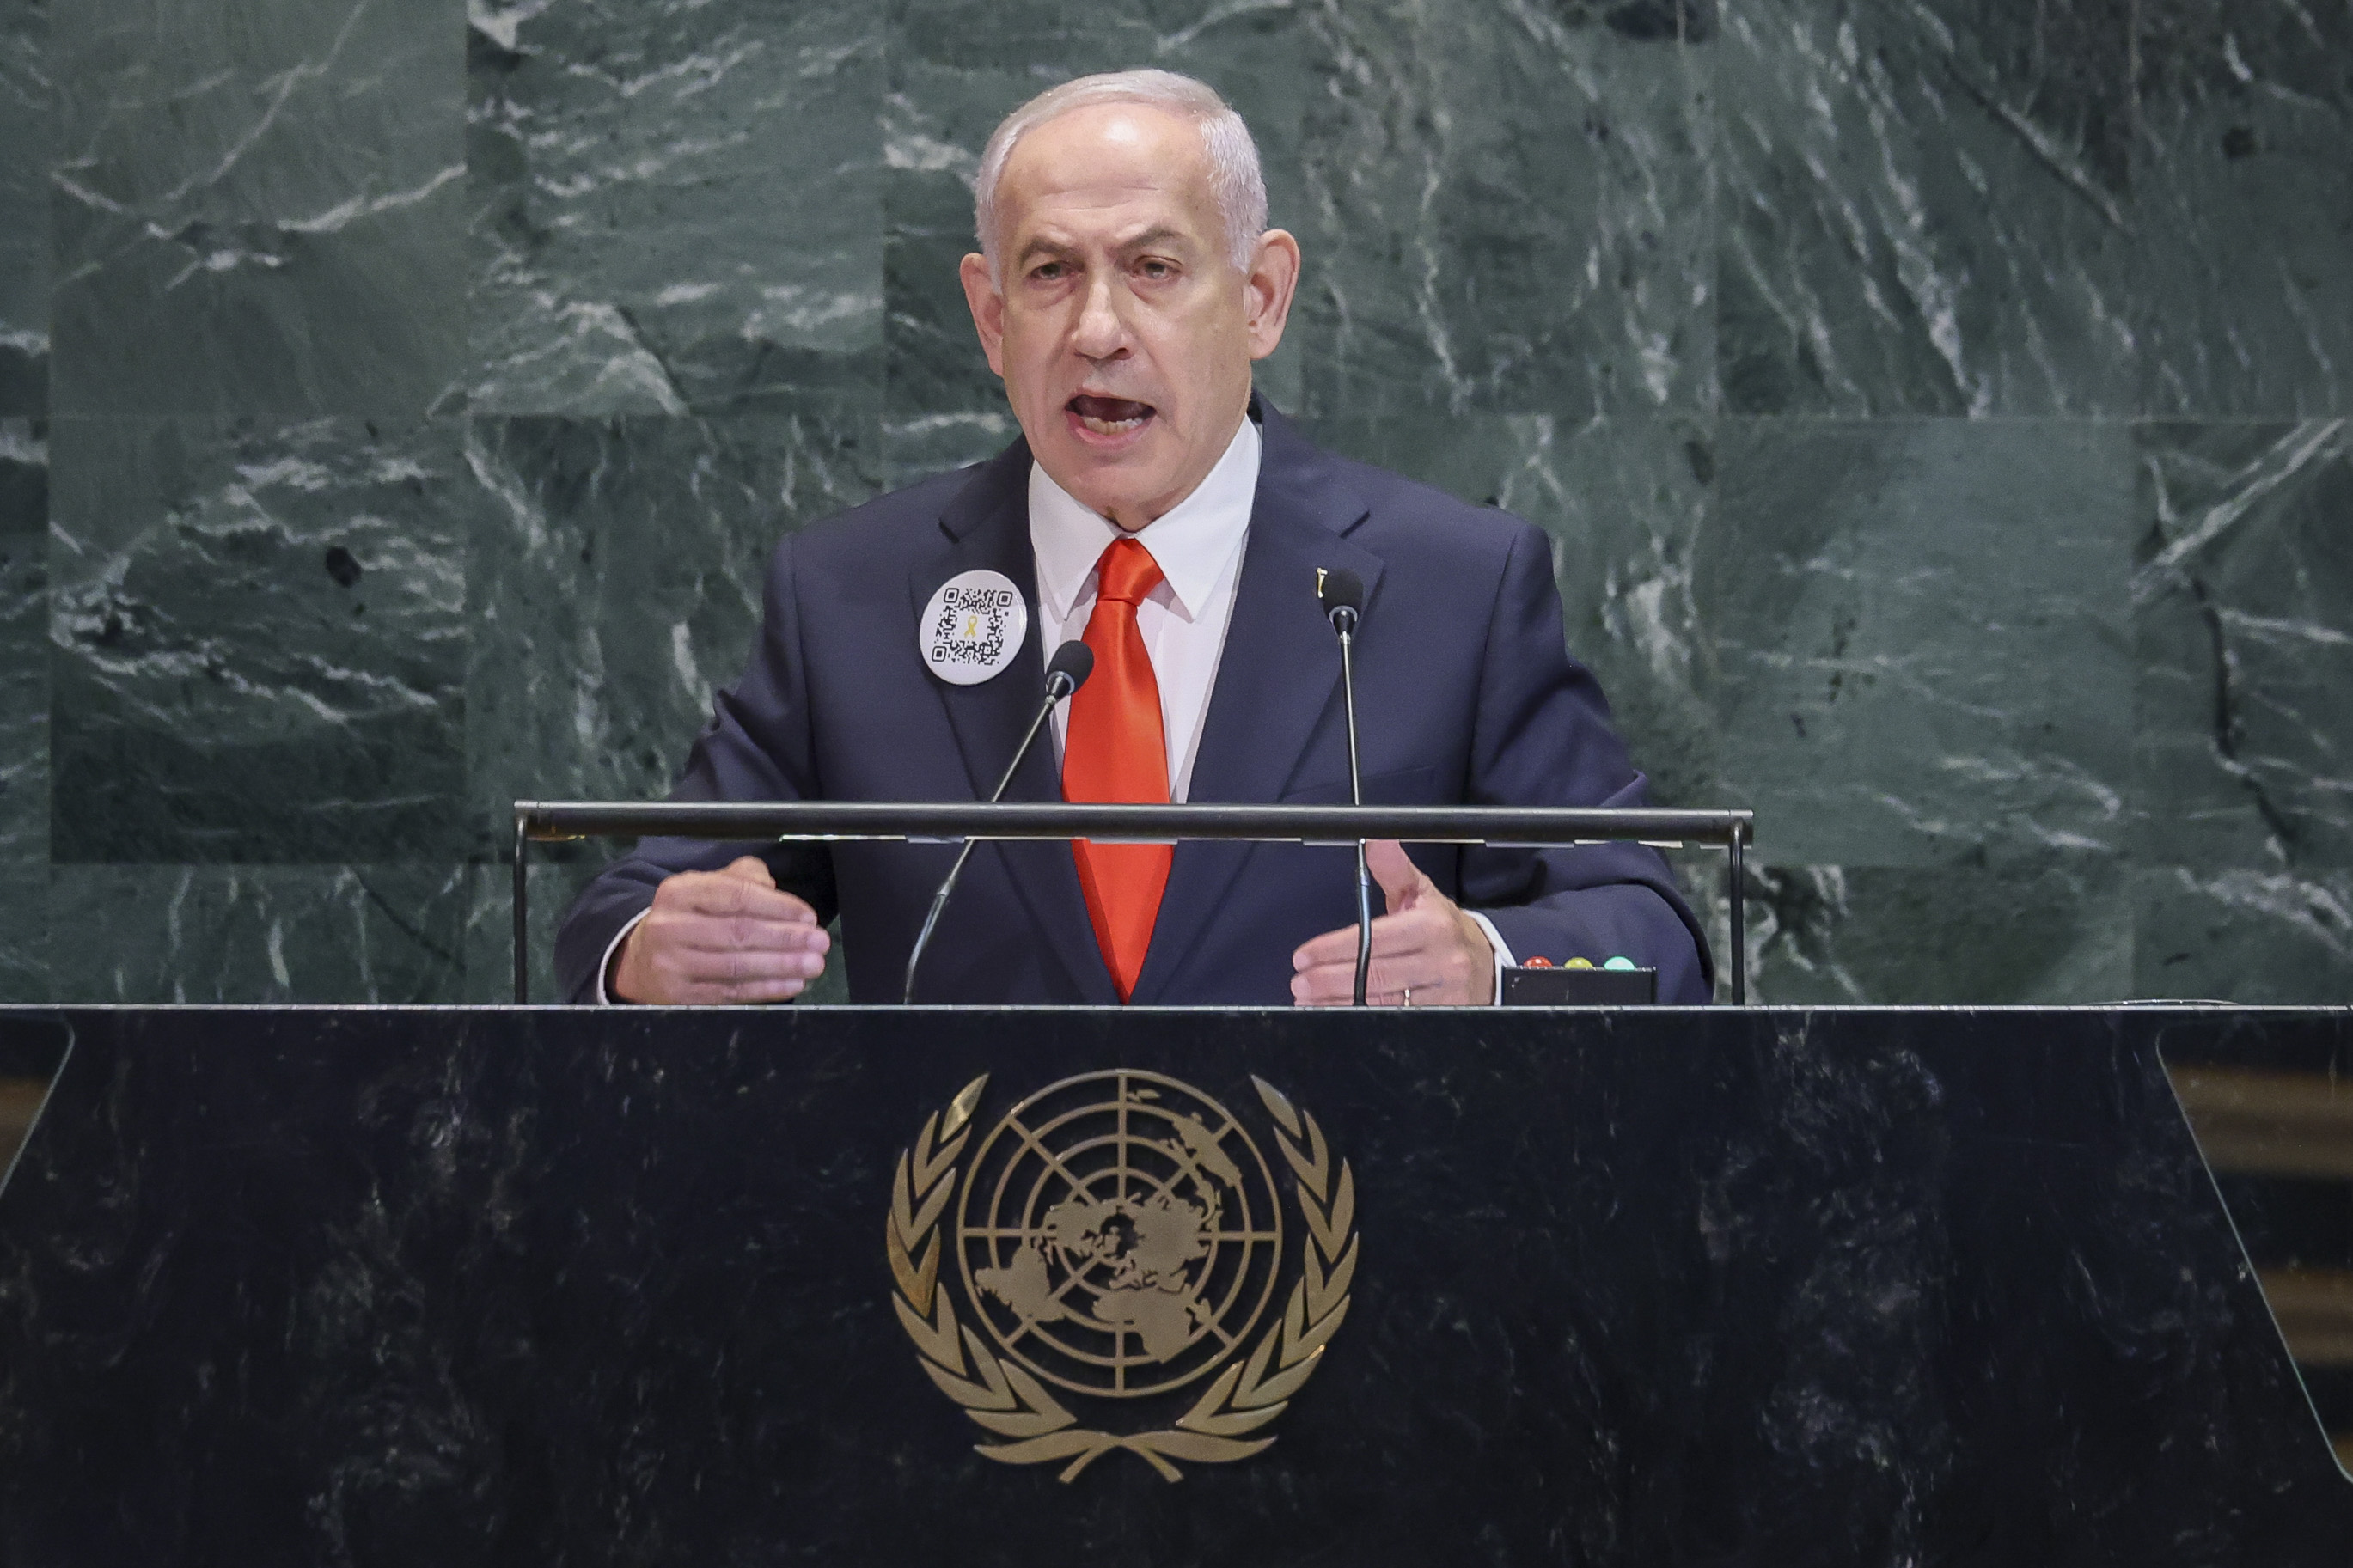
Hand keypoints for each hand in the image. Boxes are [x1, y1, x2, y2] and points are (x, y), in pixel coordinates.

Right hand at [610, 856, 830, 1003]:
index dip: (777, 906)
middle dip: (786, 938)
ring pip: (735, 966)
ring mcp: (670, 964)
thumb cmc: (688, 918)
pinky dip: (765, 990)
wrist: (640, 959)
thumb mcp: (707, 887)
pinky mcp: (677, 997)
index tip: (808, 916)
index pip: (736, 895)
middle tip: (820, 942)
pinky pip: (728, 993)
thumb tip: (772, 888)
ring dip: (781, 966)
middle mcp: (670, 926)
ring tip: (812, 964)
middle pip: (737, 932)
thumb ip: (742, 878)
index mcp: (679, 891)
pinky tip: (791, 984)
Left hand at [1290, 840, 1494, 1006]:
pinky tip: (1338, 1013)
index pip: (1375, 939)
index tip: (1305, 955)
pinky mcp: (1445, 1016)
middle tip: (1299, 982)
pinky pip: (1394, 1019)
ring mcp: (1445, 994)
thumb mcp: (1422, 893)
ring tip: (1309, 999)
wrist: (1487, 965)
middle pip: (1375, 974)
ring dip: (1339, 1003)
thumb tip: (1375, 840)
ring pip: (1382, 1002)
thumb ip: (1393, 868)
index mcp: (1432, 926)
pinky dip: (1361, 1018)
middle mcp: (1441, 960)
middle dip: (1330, 980)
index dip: (1335, 949)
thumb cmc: (1444, 927)